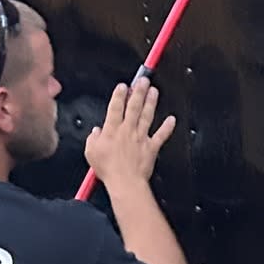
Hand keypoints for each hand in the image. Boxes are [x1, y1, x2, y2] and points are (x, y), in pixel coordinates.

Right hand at [84, 75, 175, 190]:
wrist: (125, 182)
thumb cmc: (109, 169)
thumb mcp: (91, 152)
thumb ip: (93, 139)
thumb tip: (96, 132)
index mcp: (112, 130)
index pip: (116, 107)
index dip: (120, 94)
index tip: (124, 86)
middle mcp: (128, 130)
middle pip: (134, 106)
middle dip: (139, 91)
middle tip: (143, 80)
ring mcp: (141, 138)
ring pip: (147, 115)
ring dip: (151, 102)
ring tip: (154, 91)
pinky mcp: (151, 147)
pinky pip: (161, 135)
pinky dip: (167, 127)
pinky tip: (172, 119)